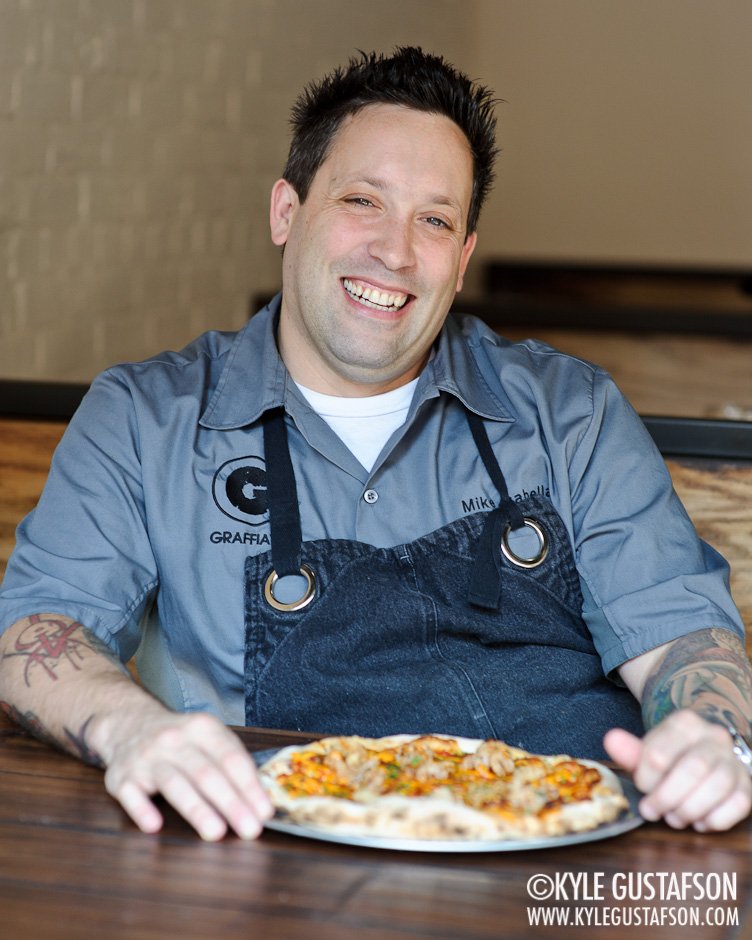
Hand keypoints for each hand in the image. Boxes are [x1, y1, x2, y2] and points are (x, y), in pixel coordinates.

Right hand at [97, 709, 273, 840]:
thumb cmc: (179, 739)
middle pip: (206, 773)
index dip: (250, 786)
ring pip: (174, 784)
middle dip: (231, 803)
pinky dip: (142, 809)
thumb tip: (260, 799)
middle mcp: (174, 740)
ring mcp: (146, 758)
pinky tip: (154, 825)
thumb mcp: (207, 736)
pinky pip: (131, 794)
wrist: (129, 723)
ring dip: (196, 809)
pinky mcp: (122, 777)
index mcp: (202, 728)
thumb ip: (231, 761)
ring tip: (216, 832)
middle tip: (250, 829)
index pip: (231, 758)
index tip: (265, 811)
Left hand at [604, 709, 751, 831]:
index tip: (642, 788)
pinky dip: (715, 819)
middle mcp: (714, 737)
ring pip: (717, 786)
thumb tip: (611, 740)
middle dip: (667, 797)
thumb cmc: (672, 755)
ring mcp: (734, 761)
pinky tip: (698, 822)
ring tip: (673, 818)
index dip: (646, 778)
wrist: (706, 751)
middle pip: (693, 769)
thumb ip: (630, 750)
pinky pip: (738, 804)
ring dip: (690, 809)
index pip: (660, 753)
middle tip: (651, 811)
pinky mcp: (747, 785)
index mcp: (685, 723)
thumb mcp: (649, 749)